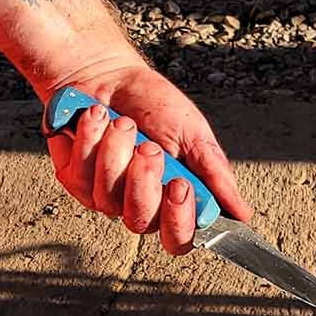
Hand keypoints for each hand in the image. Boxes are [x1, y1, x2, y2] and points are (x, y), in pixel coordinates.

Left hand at [44, 60, 250, 254]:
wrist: (110, 75)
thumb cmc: (154, 106)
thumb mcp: (194, 134)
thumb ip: (215, 175)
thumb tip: (241, 213)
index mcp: (170, 201)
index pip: (178, 239)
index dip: (179, 221)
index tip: (181, 185)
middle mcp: (136, 205)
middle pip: (140, 222)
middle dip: (144, 180)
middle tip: (149, 147)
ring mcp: (101, 195)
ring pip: (107, 197)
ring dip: (117, 151)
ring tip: (124, 123)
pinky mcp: (73, 178)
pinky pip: (81, 173)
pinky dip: (92, 138)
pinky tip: (98, 118)